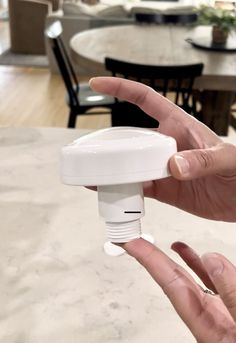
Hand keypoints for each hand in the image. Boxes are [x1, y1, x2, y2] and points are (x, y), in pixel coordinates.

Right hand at [90, 77, 235, 221]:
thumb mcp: (227, 159)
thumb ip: (203, 160)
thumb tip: (174, 165)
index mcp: (179, 126)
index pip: (145, 100)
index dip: (121, 88)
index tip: (98, 84)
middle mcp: (165, 145)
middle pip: (130, 137)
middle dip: (108, 140)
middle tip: (88, 149)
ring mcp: (162, 167)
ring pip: (129, 164)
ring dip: (111, 168)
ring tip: (90, 172)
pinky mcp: (164, 189)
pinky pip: (137, 187)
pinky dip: (122, 189)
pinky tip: (108, 191)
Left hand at [123, 238, 235, 342]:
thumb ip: (232, 295)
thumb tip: (212, 259)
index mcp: (206, 326)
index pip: (170, 285)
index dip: (150, 261)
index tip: (132, 244)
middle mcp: (209, 319)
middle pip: (177, 282)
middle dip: (155, 260)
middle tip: (138, 242)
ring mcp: (222, 316)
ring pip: (199, 282)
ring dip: (184, 261)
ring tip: (173, 245)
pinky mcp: (233, 311)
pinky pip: (220, 286)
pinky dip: (210, 270)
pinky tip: (206, 259)